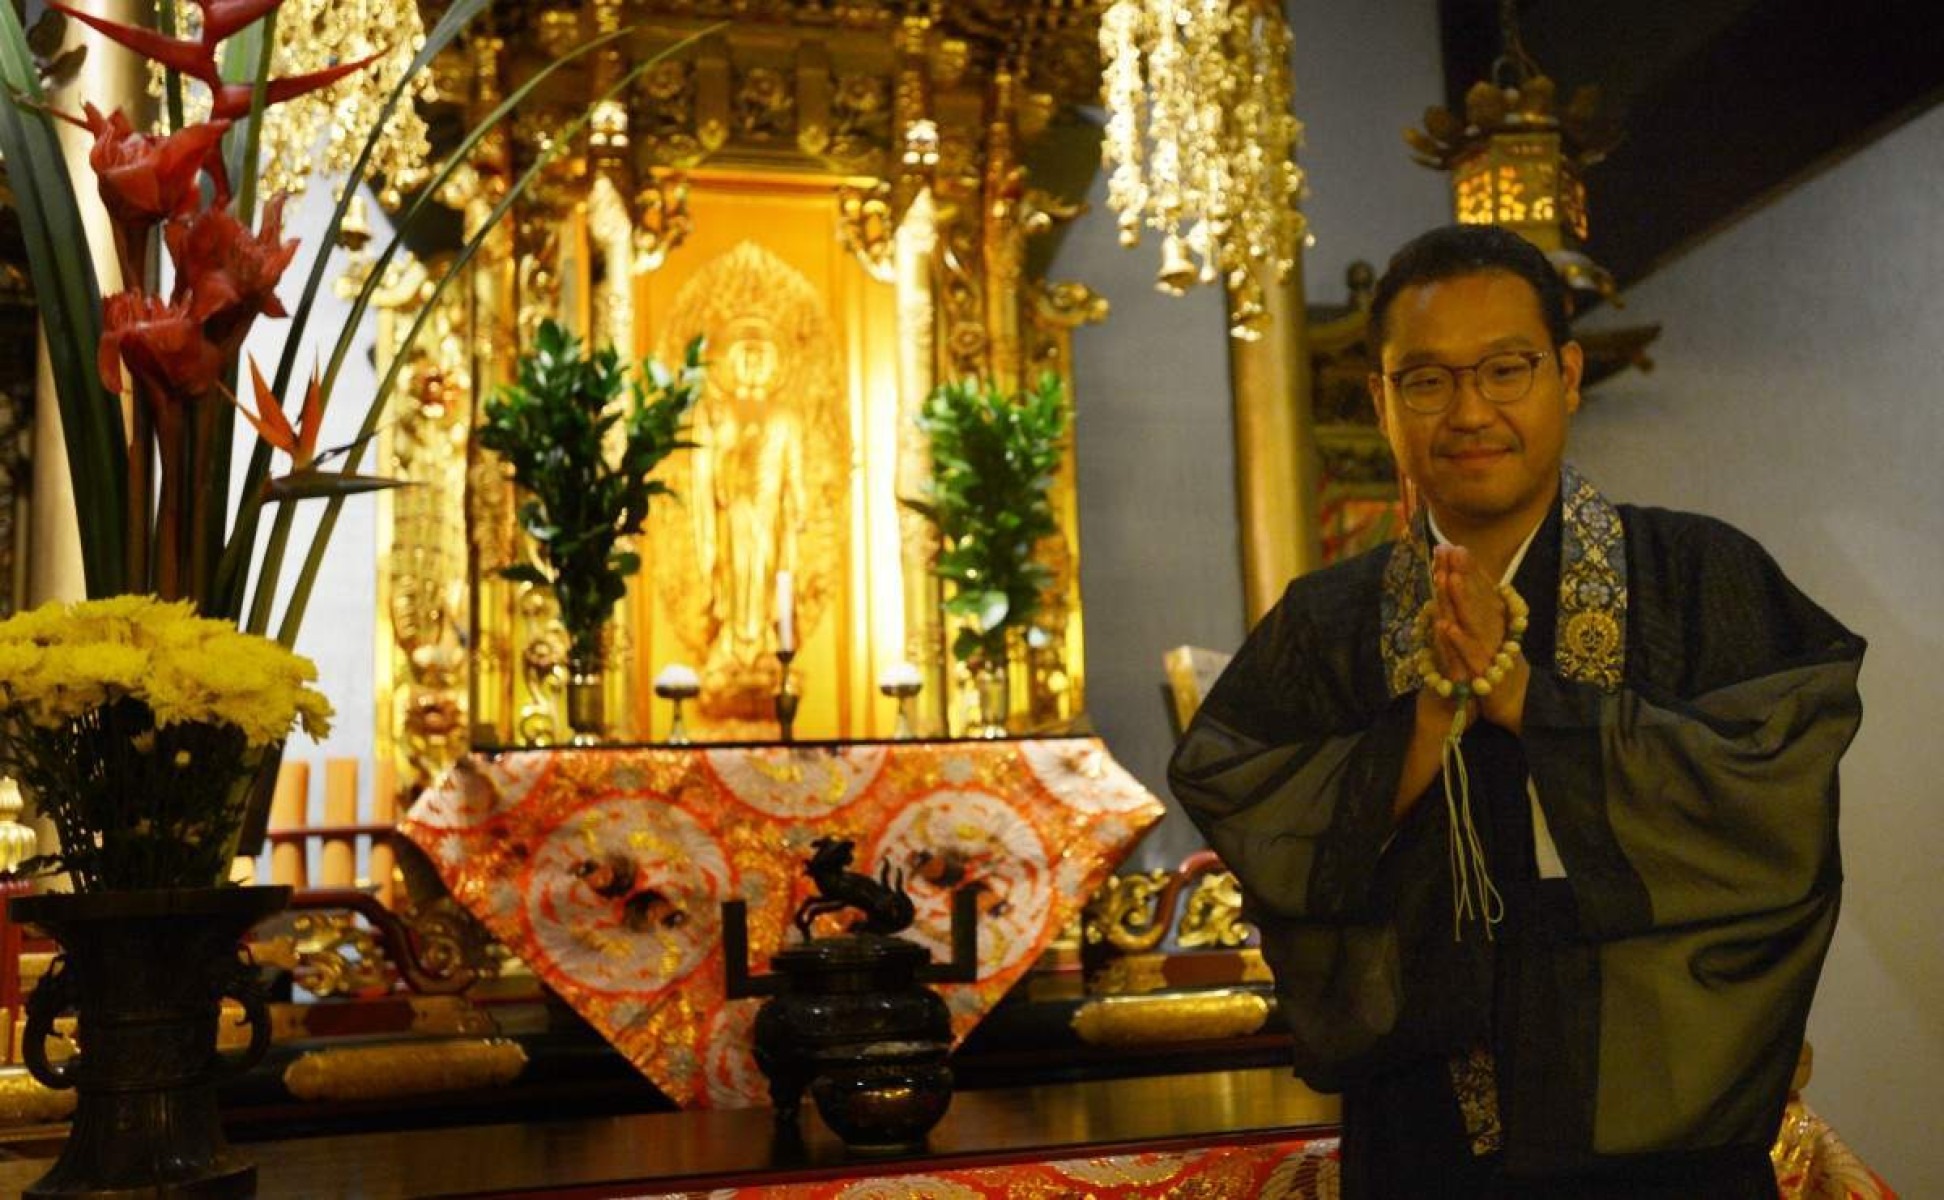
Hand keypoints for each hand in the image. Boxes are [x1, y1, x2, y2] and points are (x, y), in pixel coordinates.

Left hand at [1428, 545, 1527, 732]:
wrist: (1517, 701)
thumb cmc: (1499, 661)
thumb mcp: (1491, 631)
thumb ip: (1481, 606)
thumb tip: (1464, 578)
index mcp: (1497, 619)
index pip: (1482, 589)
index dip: (1467, 567)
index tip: (1452, 545)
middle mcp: (1496, 630)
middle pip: (1477, 599)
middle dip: (1463, 574)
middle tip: (1450, 550)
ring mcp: (1491, 650)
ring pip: (1474, 622)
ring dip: (1462, 600)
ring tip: (1449, 578)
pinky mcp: (1483, 672)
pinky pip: (1469, 655)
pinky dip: (1458, 641)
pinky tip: (1445, 626)